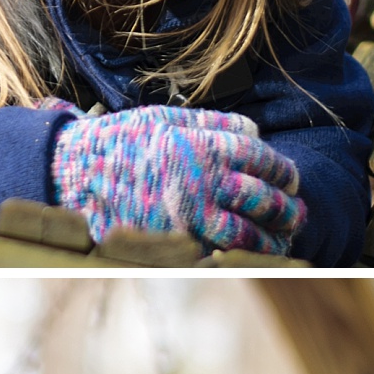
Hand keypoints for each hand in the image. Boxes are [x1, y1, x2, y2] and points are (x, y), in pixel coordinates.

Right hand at [51, 105, 304, 255]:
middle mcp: (201, 181)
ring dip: (271, 237)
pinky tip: (252, 254)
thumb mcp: (163, 118)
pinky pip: (216, 251)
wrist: (77, 174)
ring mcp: (188, 214)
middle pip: (260, 196)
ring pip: (246, 231)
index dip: (282, 170)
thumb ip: (210, 123)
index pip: (260, 159)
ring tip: (284, 238)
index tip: (290, 179)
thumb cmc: (120, 141)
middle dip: (285, 206)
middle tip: (296, 212)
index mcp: (203, 146)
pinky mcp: (173, 240)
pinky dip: (240, 255)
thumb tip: (252, 131)